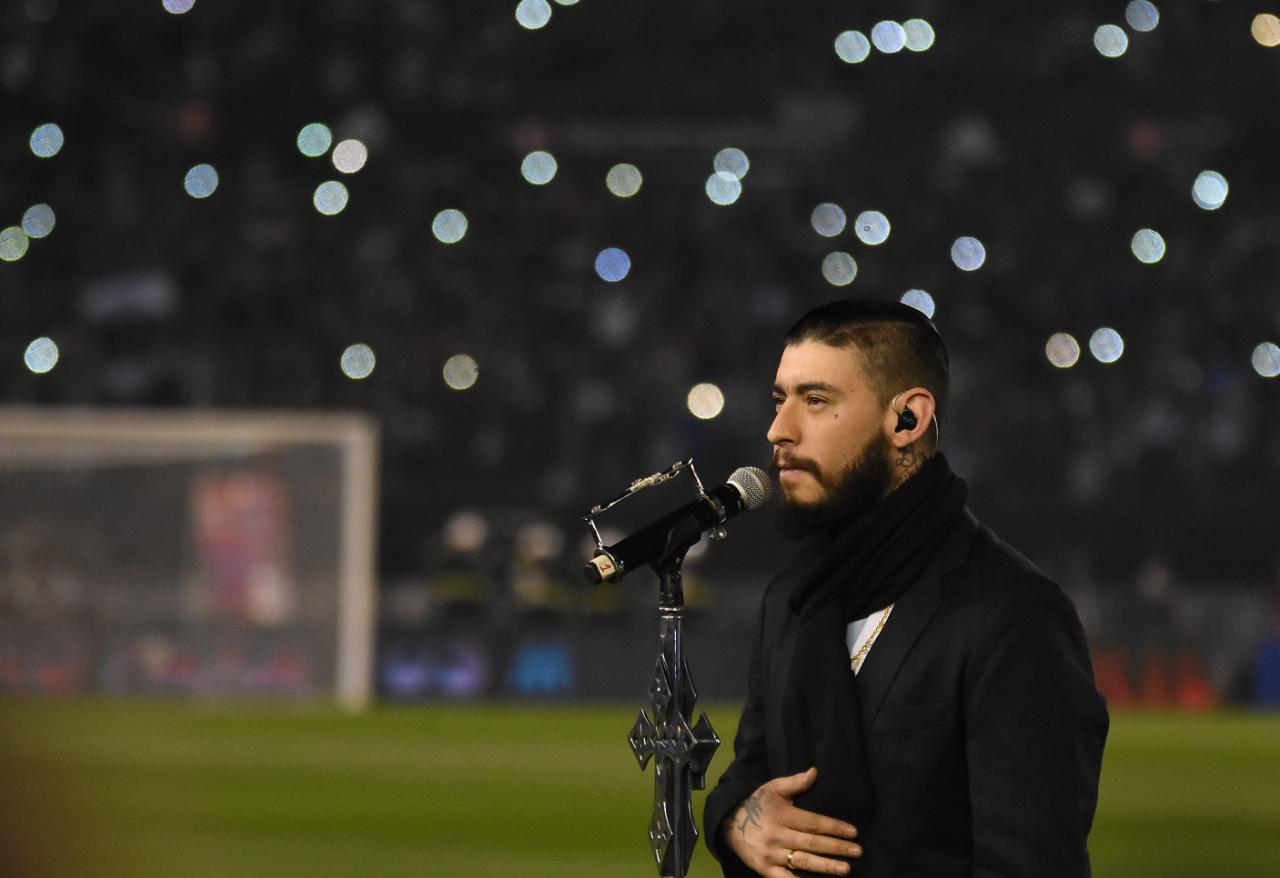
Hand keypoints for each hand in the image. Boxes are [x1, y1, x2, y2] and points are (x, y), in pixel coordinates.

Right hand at [722, 767, 861, 875]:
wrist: (729, 822)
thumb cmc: (757, 803)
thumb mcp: (773, 788)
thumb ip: (795, 782)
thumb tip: (815, 772)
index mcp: (781, 814)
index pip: (813, 823)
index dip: (834, 827)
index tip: (853, 832)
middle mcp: (776, 835)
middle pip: (811, 843)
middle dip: (836, 848)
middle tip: (857, 851)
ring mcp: (770, 854)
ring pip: (802, 861)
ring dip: (826, 866)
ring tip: (846, 868)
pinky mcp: (764, 869)